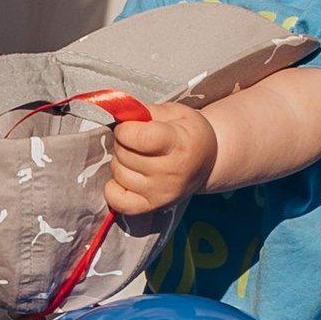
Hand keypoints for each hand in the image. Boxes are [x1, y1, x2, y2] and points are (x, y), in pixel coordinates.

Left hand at [103, 98, 218, 216]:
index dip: (125, 129)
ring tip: (136, 158)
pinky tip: (127, 178)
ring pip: (118, 173)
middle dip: (123, 142)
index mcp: (179, 144)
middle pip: (125, 154)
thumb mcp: (176, 113)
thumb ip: (147, 112)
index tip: (129, 126)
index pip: (139, 138)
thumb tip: (120, 117)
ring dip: (120, 162)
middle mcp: (171, 172)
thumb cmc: (189, 135)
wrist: (208, 162)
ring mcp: (161, 193)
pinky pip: (116, 200)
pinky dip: (113, 188)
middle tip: (135, 141)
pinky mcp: (151, 207)